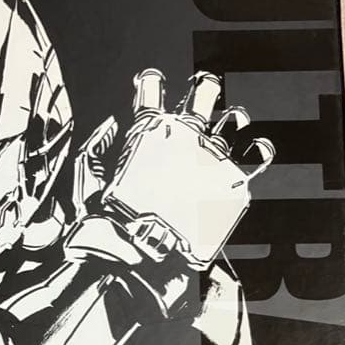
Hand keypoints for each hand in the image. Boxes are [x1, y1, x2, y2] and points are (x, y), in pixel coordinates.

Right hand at [73, 70, 273, 269]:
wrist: (142, 260)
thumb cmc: (110, 225)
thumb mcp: (87, 184)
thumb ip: (95, 151)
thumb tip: (111, 127)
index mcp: (147, 133)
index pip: (151, 91)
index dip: (151, 84)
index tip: (151, 86)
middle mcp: (184, 139)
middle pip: (202, 95)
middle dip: (203, 91)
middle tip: (203, 92)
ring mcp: (212, 160)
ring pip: (233, 122)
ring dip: (233, 121)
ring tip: (233, 125)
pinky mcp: (233, 185)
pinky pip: (254, 159)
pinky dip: (257, 152)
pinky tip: (256, 150)